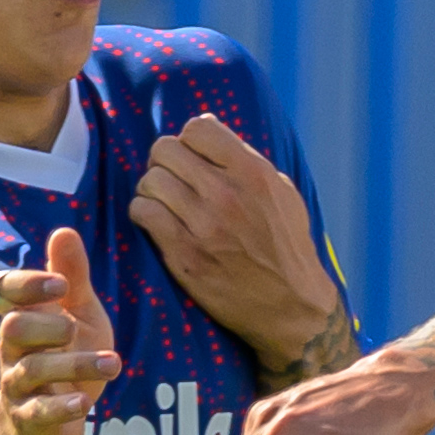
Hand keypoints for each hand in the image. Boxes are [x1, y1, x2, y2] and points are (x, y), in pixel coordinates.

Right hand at [0, 227, 118, 434]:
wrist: (47, 427)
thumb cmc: (63, 359)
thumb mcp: (77, 315)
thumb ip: (72, 278)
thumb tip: (64, 231)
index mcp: (24, 317)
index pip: (4, 291)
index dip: (27, 285)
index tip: (61, 284)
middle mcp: (14, 350)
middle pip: (13, 328)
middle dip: (45, 324)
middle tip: (74, 326)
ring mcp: (18, 386)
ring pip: (33, 370)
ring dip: (74, 365)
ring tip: (114, 363)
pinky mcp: (30, 420)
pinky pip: (40, 412)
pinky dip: (61, 406)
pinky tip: (84, 402)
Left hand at [130, 115, 348, 379]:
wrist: (291, 307)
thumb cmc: (286, 247)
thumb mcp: (281, 194)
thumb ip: (246, 162)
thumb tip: (206, 134)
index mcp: (253, 173)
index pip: (197, 127)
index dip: (189, 141)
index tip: (194, 159)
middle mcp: (227, 194)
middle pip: (164, 150)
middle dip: (165, 163)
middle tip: (174, 181)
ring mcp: (203, 226)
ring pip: (149, 181)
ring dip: (153, 191)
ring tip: (167, 204)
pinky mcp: (184, 255)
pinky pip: (142, 213)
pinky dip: (144, 214)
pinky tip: (158, 224)